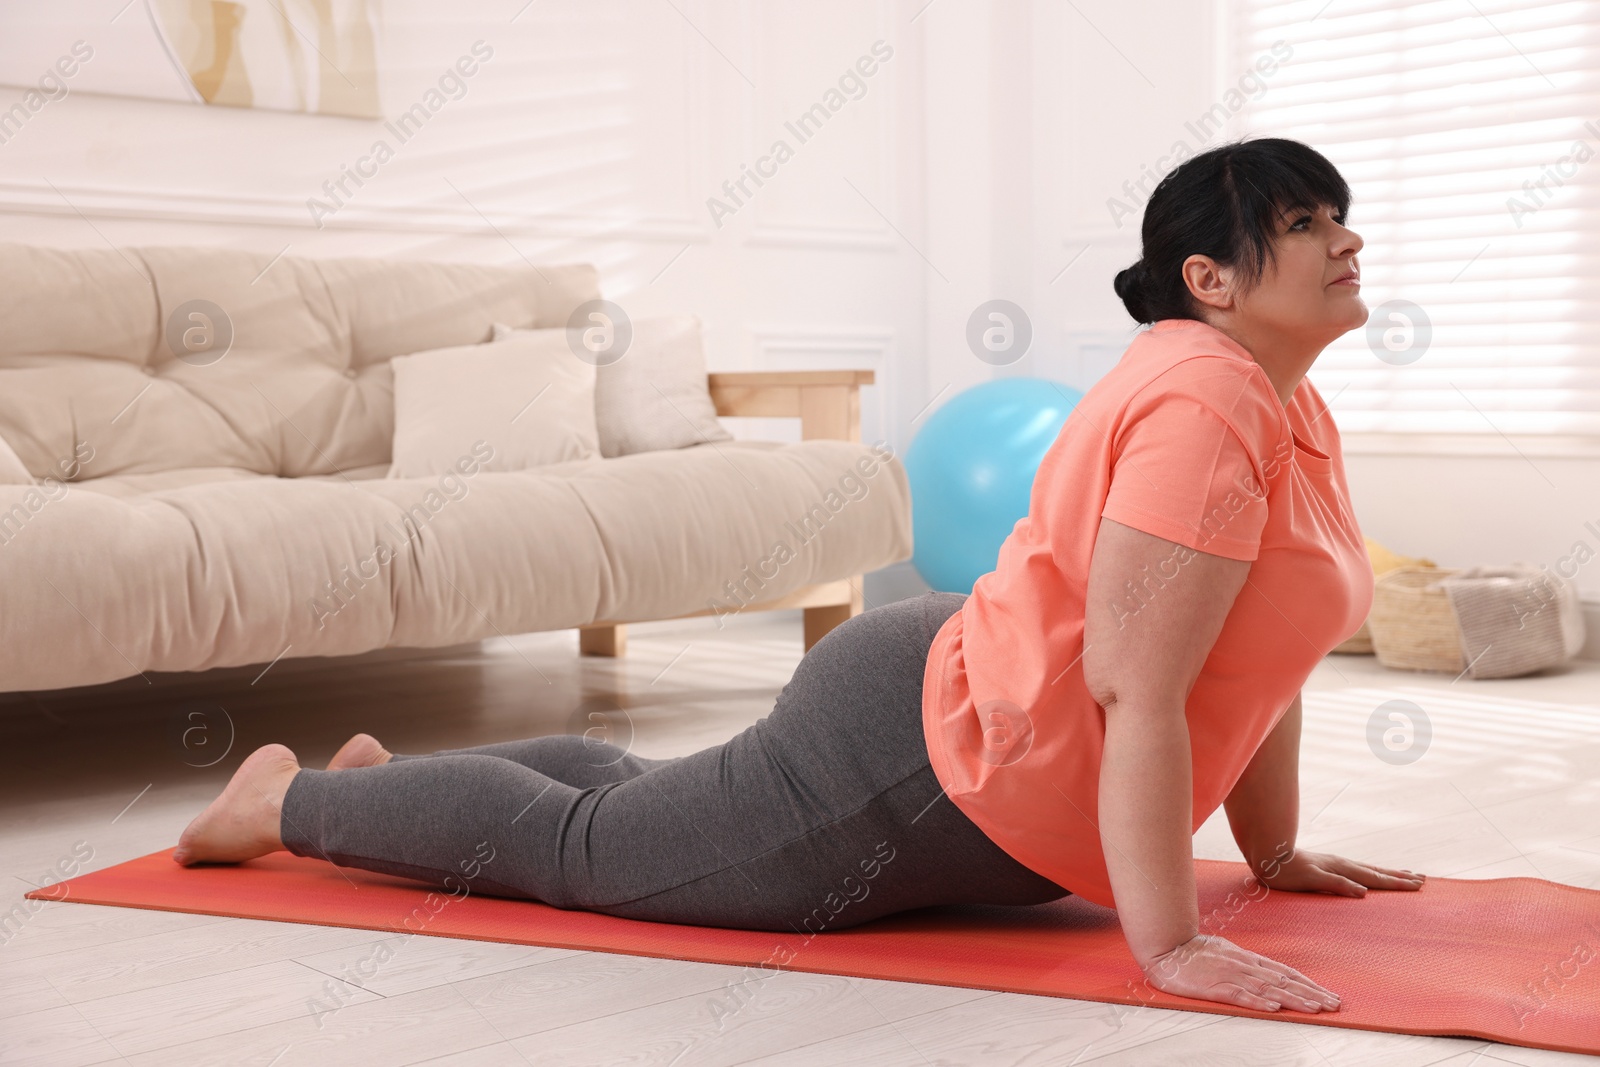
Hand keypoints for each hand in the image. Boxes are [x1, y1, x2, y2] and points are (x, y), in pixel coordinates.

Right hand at [1141, 933, 1339, 1012]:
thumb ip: (1247, 964)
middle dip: (1311, 994)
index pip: (1286, 973)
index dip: (1309, 985)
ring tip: (1316, 1008)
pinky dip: (1258, 1002)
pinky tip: (1274, 1008)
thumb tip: (1268, 974)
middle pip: (1284, 982)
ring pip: (1268, 989)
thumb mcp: (1226, 952)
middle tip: (1335, 1005)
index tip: (1328, 995)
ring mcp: (1230, 976)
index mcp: (1248, 959)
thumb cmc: (1194, 951)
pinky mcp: (1214, 986)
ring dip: (1294, 1000)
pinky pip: (1239, 995)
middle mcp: (1245, 966)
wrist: (1167, 947)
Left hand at [1257, 848, 1424, 895]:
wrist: (1268, 854)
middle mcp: (1342, 864)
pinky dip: (1371, 872)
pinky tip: (1371, 875)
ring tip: (1406, 873)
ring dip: (1389, 872)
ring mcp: (1336, 863)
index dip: (1396, 884)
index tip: (1417, 886)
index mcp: (1342, 870)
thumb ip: (1337, 884)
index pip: (1375, 879)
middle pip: (1377, 872)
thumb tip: (1363, 892)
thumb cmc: (1286, 872)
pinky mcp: (1328, 865)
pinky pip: (1358, 869)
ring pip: (1369, 868)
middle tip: (1423, 880)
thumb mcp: (1311, 880)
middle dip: (1399, 877)